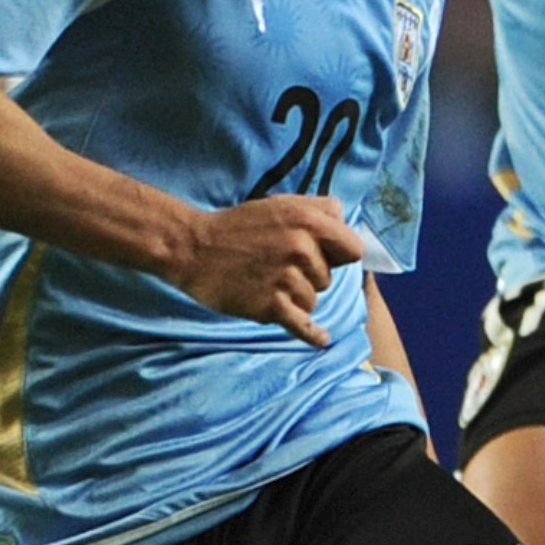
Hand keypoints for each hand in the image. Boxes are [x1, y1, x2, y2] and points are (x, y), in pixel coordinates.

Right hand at [172, 195, 363, 344]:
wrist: (191, 248)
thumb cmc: (239, 227)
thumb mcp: (281, 204)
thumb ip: (319, 208)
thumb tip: (344, 220)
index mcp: (309, 221)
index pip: (353, 249)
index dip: (339, 255)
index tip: (324, 257)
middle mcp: (302, 248)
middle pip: (329, 279)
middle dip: (309, 276)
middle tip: (276, 266)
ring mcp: (286, 278)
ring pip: (313, 300)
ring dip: (293, 297)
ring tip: (264, 281)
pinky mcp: (271, 305)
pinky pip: (303, 324)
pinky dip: (312, 335)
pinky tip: (322, 340)